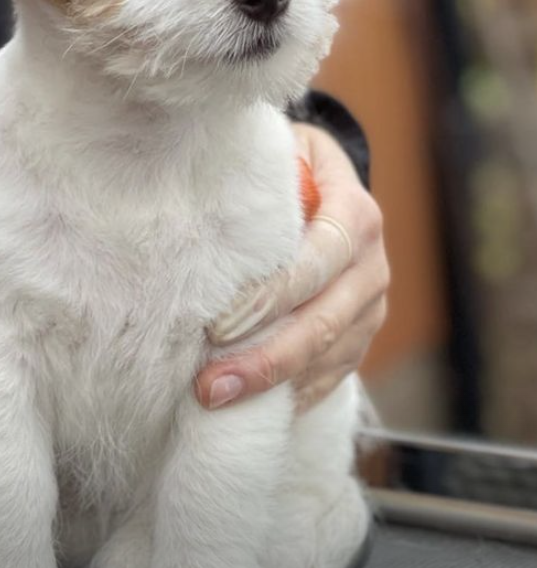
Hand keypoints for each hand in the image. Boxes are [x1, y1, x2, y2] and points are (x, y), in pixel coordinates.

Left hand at [195, 123, 388, 410]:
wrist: (331, 188)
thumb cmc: (289, 172)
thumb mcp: (281, 157)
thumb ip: (255, 179)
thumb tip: (196, 207)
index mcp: (355, 215)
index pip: (315, 263)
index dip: (269, 298)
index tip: (215, 328)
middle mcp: (371, 266)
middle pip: (323, 322)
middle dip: (266, 360)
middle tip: (209, 387)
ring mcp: (371, 307)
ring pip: (328, 358)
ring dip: (273, 386)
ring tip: (216, 401)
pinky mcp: (361, 336)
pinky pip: (333, 377)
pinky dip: (293, 395)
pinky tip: (253, 410)